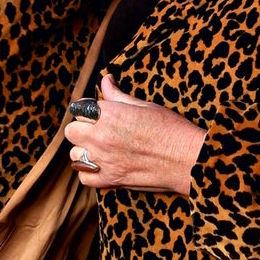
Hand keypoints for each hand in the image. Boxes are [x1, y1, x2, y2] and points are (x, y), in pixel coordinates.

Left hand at [63, 74, 206, 194]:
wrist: (188, 159)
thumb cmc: (171, 129)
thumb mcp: (144, 105)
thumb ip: (118, 95)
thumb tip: (106, 80)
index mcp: (109, 113)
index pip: (80, 108)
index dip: (88, 111)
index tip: (98, 114)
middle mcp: (102, 136)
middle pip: (72, 131)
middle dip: (82, 129)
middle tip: (98, 130)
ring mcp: (104, 160)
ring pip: (74, 155)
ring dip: (84, 151)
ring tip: (100, 149)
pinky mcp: (111, 180)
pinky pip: (85, 178)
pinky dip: (89, 173)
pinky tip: (101, 166)